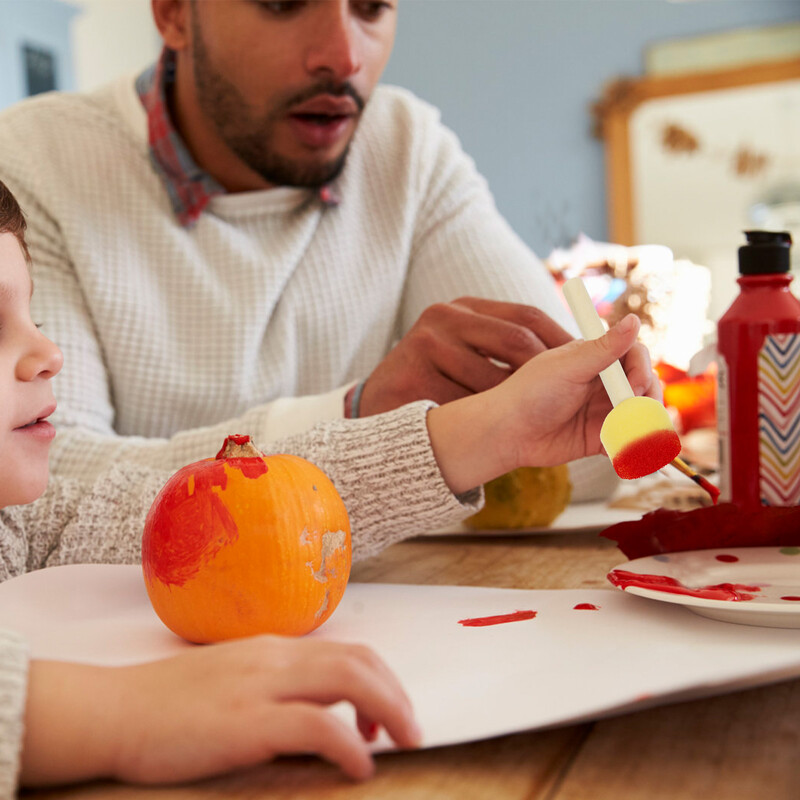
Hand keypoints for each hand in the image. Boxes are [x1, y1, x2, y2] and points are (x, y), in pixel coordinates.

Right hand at [22, 636, 419, 786]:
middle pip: (357, 661)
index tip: (386, 713)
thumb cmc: (167, 703)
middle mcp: (274, 658)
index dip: (380, 679)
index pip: (347, 651)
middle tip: (411, 731)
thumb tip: (313, 709)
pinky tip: (360, 767)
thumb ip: (271, 685)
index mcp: (272, 649)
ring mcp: (260, 686)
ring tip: (402, 743)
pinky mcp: (245, 722)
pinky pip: (315, 725)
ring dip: (386, 711)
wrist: (113, 710)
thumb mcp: (229, 679)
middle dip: (396, 694)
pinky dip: (348, 744)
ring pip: (347, 680)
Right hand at [358, 297, 574, 415]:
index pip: (526, 316)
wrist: (377, 406)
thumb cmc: (433, 381)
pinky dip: (482, 416)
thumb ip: (502, 348)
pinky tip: (487, 425)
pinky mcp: (414, 373)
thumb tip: (569, 354)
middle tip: (568, 396)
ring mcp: (428, 343)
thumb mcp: (463, 351)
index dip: (560, 340)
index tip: (583, 364)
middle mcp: (445, 316)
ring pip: (494, 376)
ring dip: (514, 400)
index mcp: (464, 308)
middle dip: (546, 372)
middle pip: (516, 340)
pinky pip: (467, 401)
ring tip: (525, 415)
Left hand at [428, 314, 659, 492]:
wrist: (506, 433)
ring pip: (640, 413)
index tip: (635, 385)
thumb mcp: (568, 367)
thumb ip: (604, 349)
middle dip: (649, 398)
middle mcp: (602, 382)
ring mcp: (602, 410)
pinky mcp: (600, 437)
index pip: (635, 354)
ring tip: (638, 435)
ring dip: (646, 423)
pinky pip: (627, 440)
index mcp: (594, 358)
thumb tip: (635, 320)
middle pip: (644, 384)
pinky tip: (628, 451)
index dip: (641, 368)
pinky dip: (634, 445)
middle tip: (637, 411)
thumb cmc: (530, 393)